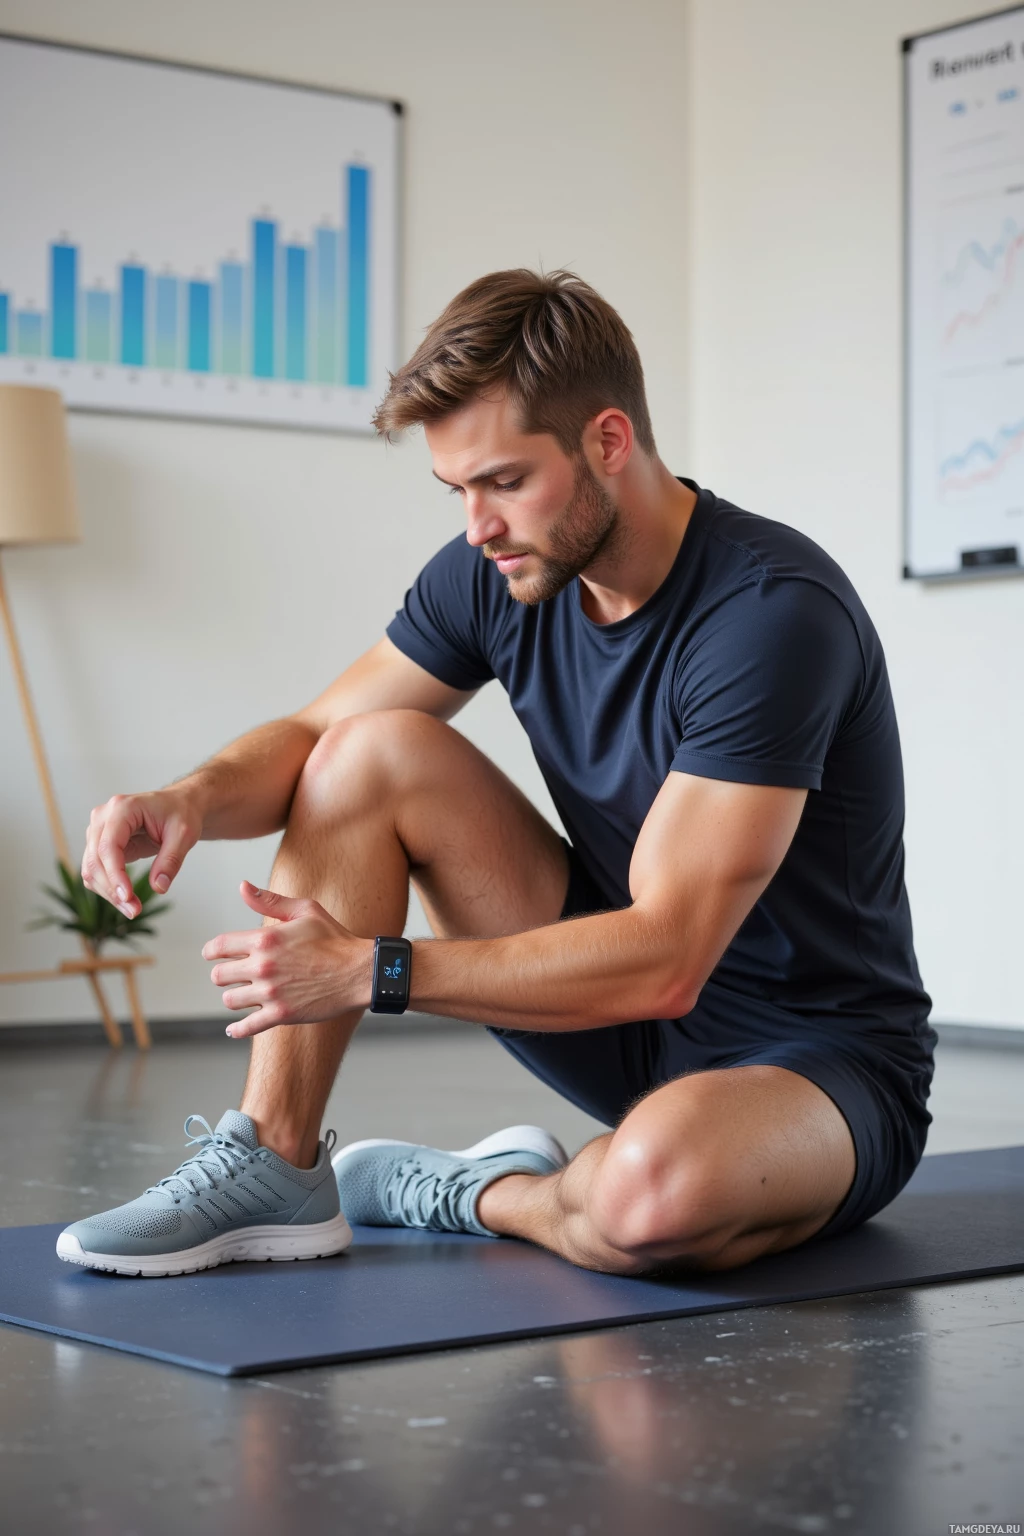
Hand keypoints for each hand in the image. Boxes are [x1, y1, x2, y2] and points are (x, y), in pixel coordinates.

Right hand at [82, 789, 202, 918]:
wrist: (178, 806)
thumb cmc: (181, 813)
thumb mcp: (184, 835)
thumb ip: (171, 860)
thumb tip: (159, 887)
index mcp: (122, 808)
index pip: (108, 846)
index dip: (115, 874)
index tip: (128, 897)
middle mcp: (103, 817)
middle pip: (95, 860)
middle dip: (112, 890)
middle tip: (134, 911)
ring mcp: (98, 831)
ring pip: (91, 869)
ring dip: (108, 893)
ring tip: (133, 909)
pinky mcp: (100, 845)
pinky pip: (96, 872)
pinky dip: (107, 889)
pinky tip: (126, 900)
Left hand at [203, 882, 373, 1037]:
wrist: (358, 971)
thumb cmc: (334, 939)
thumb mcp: (304, 911)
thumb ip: (270, 901)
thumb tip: (243, 887)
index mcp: (265, 939)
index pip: (219, 946)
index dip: (211, 951)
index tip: (211, 955)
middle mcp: (263, 966)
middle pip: (219, 976)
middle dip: (223, 975)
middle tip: (231, 976)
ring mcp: (271, 992)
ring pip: (230, 1000)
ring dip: (234, 998)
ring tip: (242, 995)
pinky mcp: (281, 1014)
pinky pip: (247, 1027)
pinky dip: (236, 1029)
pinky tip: (232, 1028)